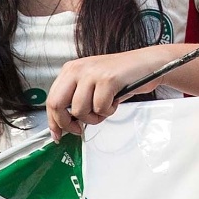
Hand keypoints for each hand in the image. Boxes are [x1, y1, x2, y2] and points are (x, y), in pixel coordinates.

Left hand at [46, 48, 164, 138]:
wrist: (146, 64)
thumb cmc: (120, 77)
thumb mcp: (91, 84)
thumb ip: (76, 99)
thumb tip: (64, 125)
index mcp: (71, 70)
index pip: (52, 99)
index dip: (54, 121)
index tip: (58, 134)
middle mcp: (78, 69)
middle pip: (57, 104)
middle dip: (67, 123)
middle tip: (79, 129)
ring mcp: (92, 73)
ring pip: (80, 110)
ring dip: (95, 117)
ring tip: (106, 107)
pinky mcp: (107, 79)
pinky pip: (100, 108)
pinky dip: (109, 110)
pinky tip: (115, 100)